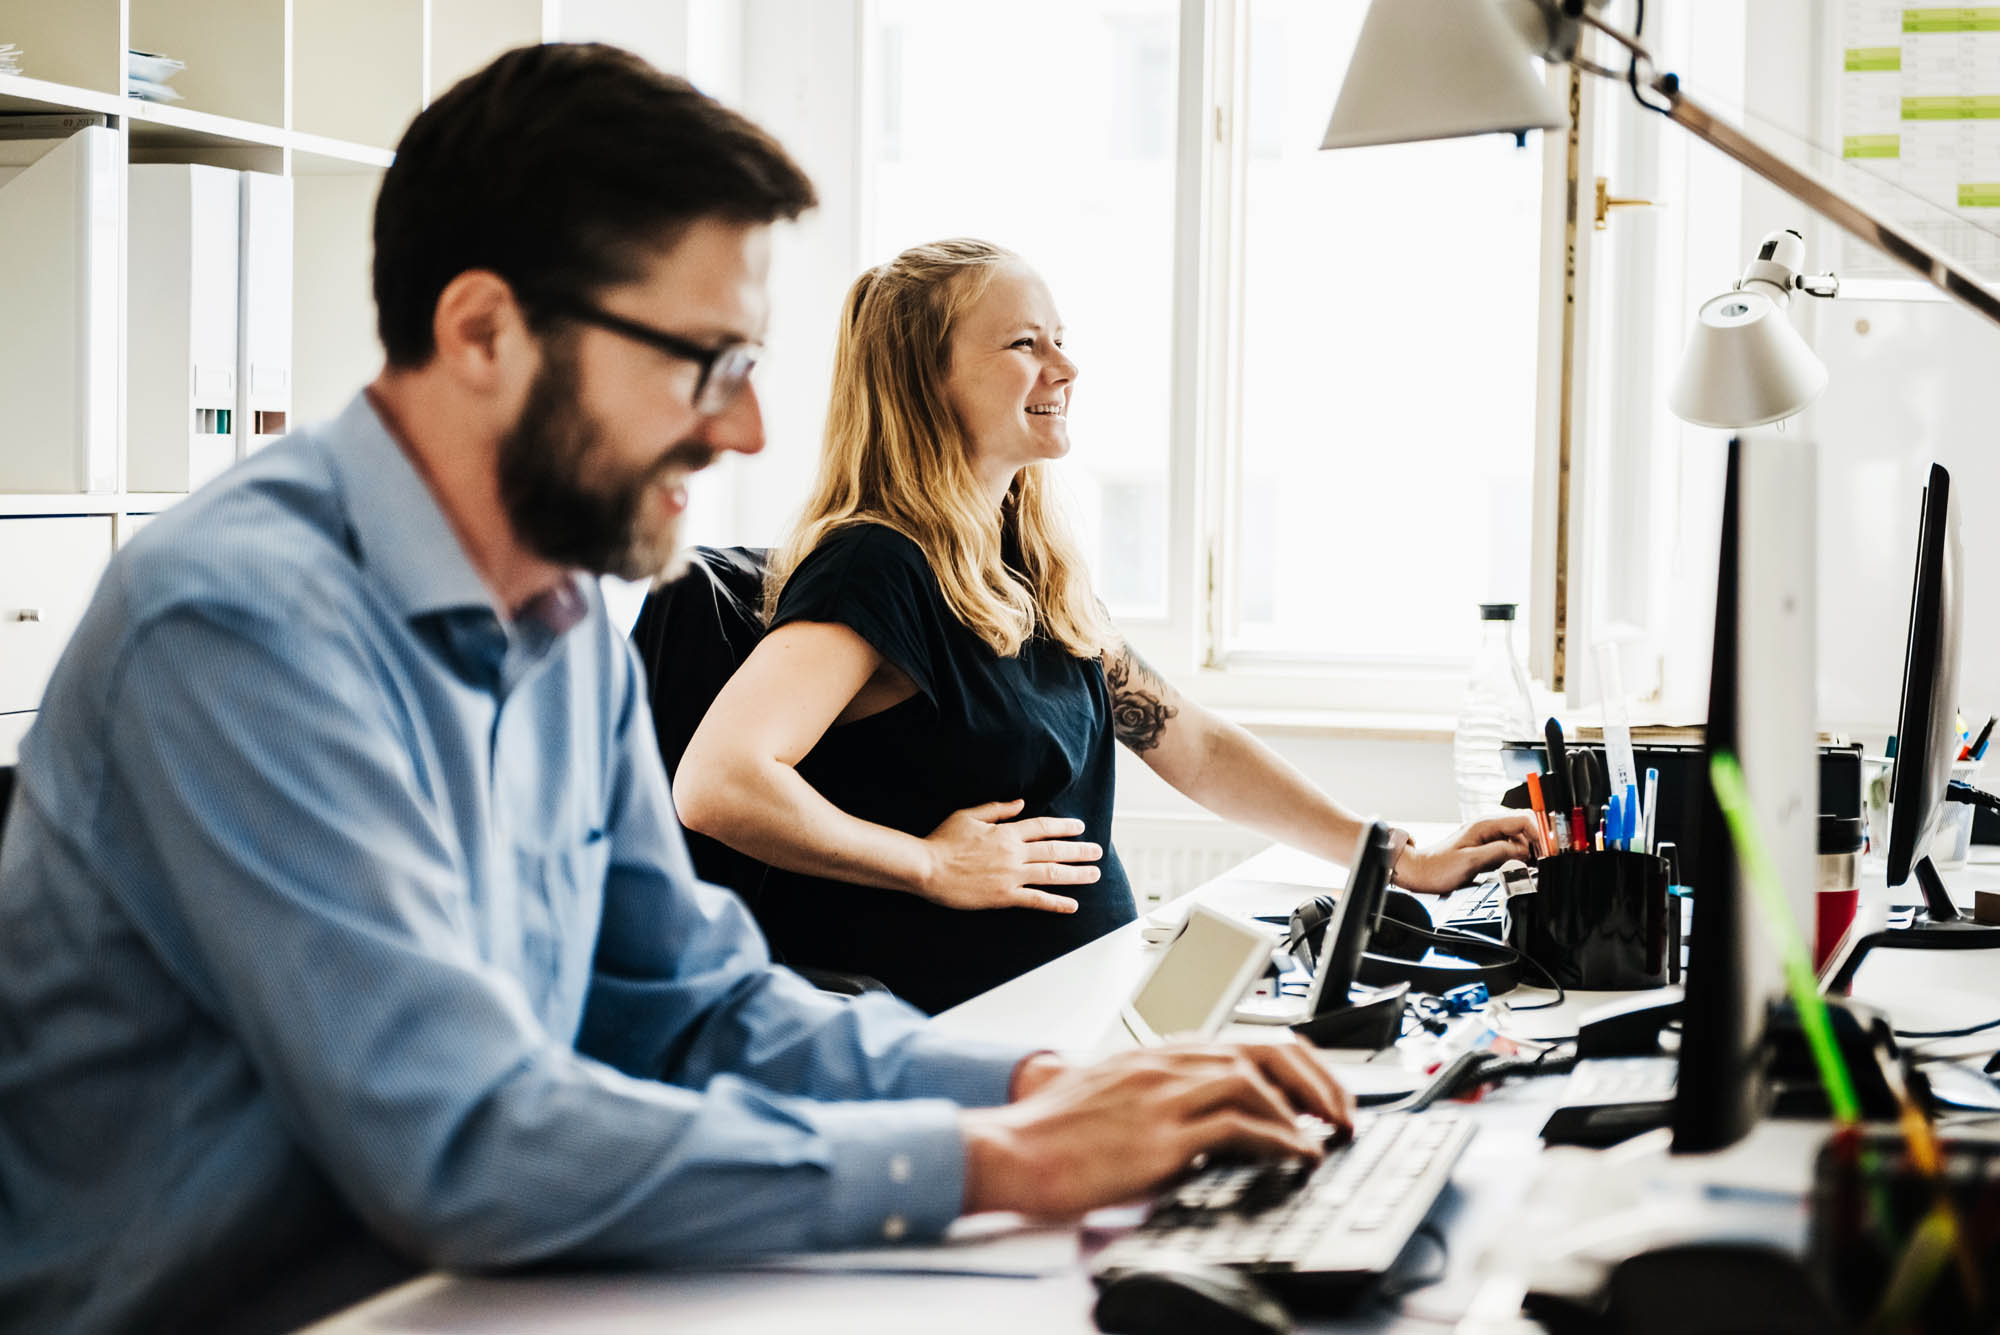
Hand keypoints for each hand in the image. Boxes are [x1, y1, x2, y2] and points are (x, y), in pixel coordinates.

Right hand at [920, 799, 1099, 912]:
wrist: (927, 868)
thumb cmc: (943, 841)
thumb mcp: (968, 816)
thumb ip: (997, 809)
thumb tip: (1021, 803)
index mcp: (1006, 832)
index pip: (1042, 827)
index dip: (1064, 827)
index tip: (1080, 827)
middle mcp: (1013, 853)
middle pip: (1054, 850)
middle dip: (1079, 850)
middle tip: (1097, 852)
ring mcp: (1011, 876)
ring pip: (1051, 873)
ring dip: (1076, 874)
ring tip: (1094, 874)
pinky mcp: (1004, 897)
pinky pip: (1036, 900)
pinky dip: (1056, 902)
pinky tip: (1073, 905)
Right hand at [961, 1043, 1353, 1218]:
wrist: (1012, 1150)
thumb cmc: (1054, 1133)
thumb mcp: (1114, 1099)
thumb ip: (1158, 1098)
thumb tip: (1200, 1123)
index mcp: (1159, 1053)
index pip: (1246, 1041)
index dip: (1296, 1065)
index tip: (1320, 1095)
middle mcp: (1167, 1063)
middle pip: (1265, 1049)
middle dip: (1317, 1081)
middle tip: (1343, 1115)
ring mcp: (1164, 1094)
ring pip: (1257, 1079)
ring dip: (1306, 1111)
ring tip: (1328, 1139)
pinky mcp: (1161, 1133)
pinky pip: (1239, 1126)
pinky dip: (1282, 1141)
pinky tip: (1299, 1157)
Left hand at [1389, 815, 1540, 892]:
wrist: (1420, 873)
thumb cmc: (1438, 867)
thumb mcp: (1470, 861)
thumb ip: (1498, 853)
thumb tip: (1521, 852)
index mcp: (1485, 825)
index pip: (1523, 820)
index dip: (1538, 834)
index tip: (1545, 852)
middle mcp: (1488, 827)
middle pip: (1524, 827)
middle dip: (1536, 842)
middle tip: (1540, 862)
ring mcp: (1487, 837)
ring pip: (1519, 838)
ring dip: (1527, 851)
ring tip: (1528, 867)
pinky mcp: (1486, 848)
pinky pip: (1509, 848)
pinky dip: (1517, 856)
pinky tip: (1516, 868)